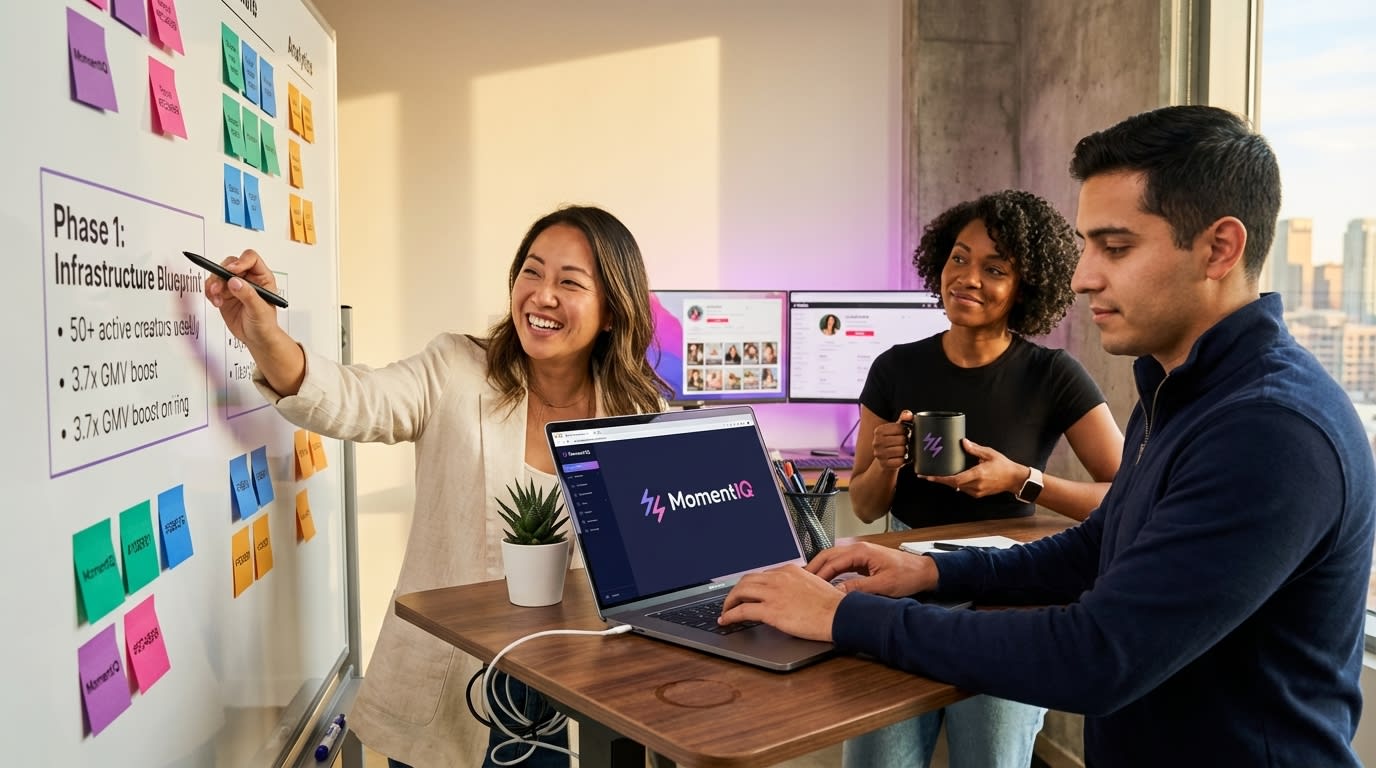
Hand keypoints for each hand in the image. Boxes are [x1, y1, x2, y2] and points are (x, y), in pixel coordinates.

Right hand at [204, 249, 283, 348]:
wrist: (256, 338)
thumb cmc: (265, 324)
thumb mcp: (259, 310)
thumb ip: (248, 295)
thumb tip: (235, 281)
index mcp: (262, 278)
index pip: (251, 259)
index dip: (240, 261)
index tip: (231, 271)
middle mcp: (248, 278)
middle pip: (231, 263)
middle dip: (221, 273)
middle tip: (218, 287)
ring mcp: (235, 286)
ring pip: (219, 274)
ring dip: (213, 284)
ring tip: (216, 298)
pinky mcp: (224, 294)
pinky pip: (212, 286)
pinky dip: (210, 293)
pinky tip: (216, 302)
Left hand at [719, 565, 842, 641]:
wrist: (839, 614)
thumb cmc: (832, 605)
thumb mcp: (813, 585)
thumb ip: (798, 585)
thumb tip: (790, 594)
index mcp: (789, 570)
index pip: (762, 574)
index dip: (751, 585)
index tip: (747, 592)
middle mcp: (778, 578)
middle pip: (746, 580)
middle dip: (735, 591)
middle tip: (731, 601)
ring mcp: (773, 593)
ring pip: (740, 592)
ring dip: (729, 602)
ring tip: (725, 611)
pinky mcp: (771, 611)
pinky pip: (742, 611)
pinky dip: (730, 615)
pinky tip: (726, 620)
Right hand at [806, 542, 936, 596]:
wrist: (924, 572)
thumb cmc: (908, 575)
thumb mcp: (883, 585)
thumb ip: (858, 588)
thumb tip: (837, 593)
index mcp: (861, 551)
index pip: (832, 562)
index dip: (818, 575)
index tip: (807, 586)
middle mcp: (858, 549)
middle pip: (827, 556)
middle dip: (813, 568)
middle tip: (799, 581)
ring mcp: (860, 553)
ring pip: (832, 558)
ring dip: (820, 568)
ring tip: (807, 581)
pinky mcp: (862, 560)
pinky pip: (840, 563)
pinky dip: (829, 571)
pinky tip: (824, 581)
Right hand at [870, 410, 913, 470]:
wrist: (884, 459)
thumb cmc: (892, 441)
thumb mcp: (896, 429)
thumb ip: (903, 419)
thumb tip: (908, 414)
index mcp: (878, 431)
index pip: (900, 428)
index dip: (906, 431)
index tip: (905, 434)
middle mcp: (876, 442)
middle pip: (902, 440)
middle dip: (907, 442)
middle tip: (905, 443)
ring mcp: (879, 454)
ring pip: (902, 451)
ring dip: (906, 451)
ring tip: (903, 450)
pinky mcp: (883, 464)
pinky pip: (900, 461)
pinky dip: (903, 460)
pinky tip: (901, 458)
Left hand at [920, 438, 1025, 498]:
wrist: (1014, 479)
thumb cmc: (1003, 466)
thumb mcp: (989, 453)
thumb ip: (975, 449)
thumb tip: (963, 442)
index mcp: (978, 474)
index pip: (956, 479)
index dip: (942, 479)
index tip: (930, 477)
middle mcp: (976, 485)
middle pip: (953, 484)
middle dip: (941, 480)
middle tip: (928, 475)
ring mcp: (977, 491)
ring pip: (958, 488)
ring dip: (949, 482)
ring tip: (939, 476)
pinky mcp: (978, 494)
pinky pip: (964, 490)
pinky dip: (957, 484)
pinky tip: (953, 478)